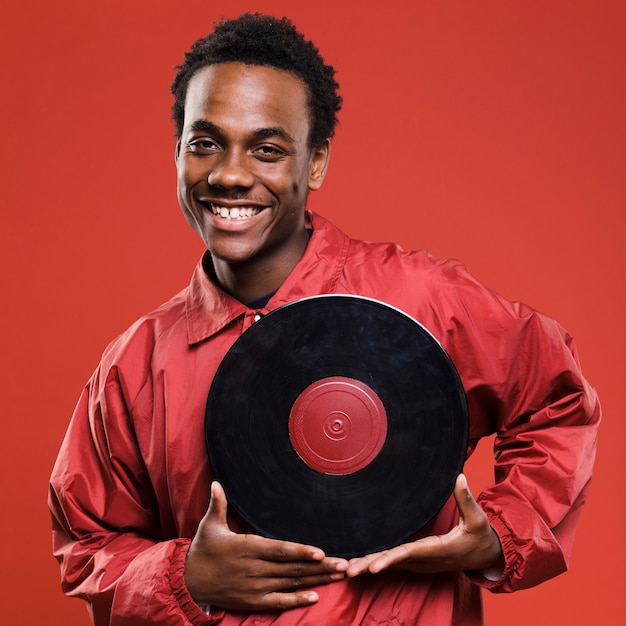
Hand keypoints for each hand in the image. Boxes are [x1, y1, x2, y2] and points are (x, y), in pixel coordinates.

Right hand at [184, 482, 348, 610]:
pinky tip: (315, 597)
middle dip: (320, 567)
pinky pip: (278, 602)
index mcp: (247, 547)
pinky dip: (296, 600)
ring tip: (338, 576)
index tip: (321, 553)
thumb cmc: (203, 549)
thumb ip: (218, 504)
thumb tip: (217, 483)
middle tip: (344, 565)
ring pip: (290, 583)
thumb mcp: (209, 525)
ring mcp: (254, 587)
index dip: (301, 552)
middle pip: (292, 568)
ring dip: (316, 580)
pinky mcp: (252, 601)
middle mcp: (254, 568)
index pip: (280, 550)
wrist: (188, 581)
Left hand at [346, 474, 502, 576]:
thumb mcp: (477, 518)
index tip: (373, 567)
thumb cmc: (481, 536)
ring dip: (368, 566)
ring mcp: (421, 563)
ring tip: (346, 568)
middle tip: (348, 569)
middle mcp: (426, 560)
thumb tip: (460, 476)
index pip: (409, 554)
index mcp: (438, 550)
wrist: (487, 556)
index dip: (390, 559)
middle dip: (370, 566)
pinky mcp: (418, 561)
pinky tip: (361, 563)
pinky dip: (377, 563)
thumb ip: (466, 499)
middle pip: (394, 563)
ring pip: (391, 564)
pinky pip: (395, 562)